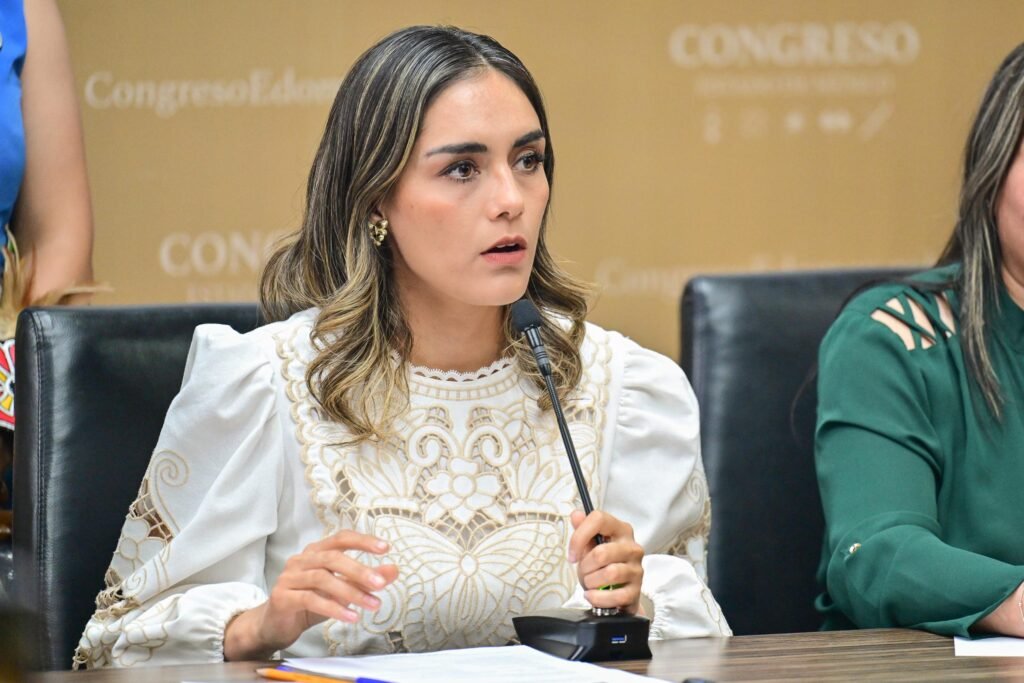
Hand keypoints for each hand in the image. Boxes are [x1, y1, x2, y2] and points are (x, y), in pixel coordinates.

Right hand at [225, 530, 398, 659]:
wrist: (275, 626)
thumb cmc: (310, 604)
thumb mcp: (341, 591)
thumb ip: (364, 579)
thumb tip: (394, 570)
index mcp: (316, 552)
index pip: (340, 538)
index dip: (362, 541)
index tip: (385, 548)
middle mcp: (301, 559)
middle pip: (333, 558)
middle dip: (359, 570)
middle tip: (380, 583)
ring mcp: (289, 577)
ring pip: (323, 579)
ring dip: (351, 593)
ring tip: (372, 605)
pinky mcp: (282, 597)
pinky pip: (310, 599)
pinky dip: (333, 608)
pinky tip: (351, 617)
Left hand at [568, 509, 643, 613]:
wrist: (616, 592)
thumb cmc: (603, 566)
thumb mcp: (590, 546)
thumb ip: (583, 530)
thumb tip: (576, 515)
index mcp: (620, 530)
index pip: (599, 519)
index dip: (579, 536)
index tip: (572, 553)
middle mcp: (632, 547)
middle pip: (601, 553)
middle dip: (585, 566)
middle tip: (583, 571)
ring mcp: (636, 569)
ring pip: (610, 574)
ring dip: (592, 582)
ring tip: (590, 583)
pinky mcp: (637, 590)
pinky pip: (616, 595)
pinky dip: (598, 598)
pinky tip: (593, 595)